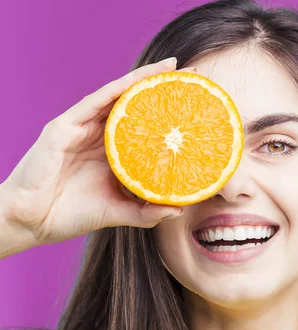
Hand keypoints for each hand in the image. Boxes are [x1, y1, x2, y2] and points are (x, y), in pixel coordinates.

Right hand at [2, 58, 195, 245]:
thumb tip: (179, 210)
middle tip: (193, 76)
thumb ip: (146, 211)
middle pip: (134, 105)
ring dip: (143, 80)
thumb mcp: (117, 212)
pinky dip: (117, 89)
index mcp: (111, 152)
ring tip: (171, 68)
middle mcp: (98, 135)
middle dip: (161, 89)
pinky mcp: (64, 127)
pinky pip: (94, 102)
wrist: (30, 222)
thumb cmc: (70, 214)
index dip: (168, 112)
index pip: (144, 125)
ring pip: (116, 96)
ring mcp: (81, 128)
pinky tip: (139, 80)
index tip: (196, 103)